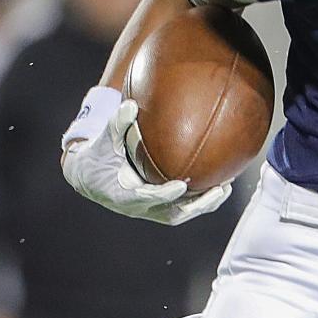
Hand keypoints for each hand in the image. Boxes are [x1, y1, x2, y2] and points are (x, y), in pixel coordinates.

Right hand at [62, 98, 230, 225]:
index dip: (164, 194)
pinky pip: (184, 208)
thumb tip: (131, 104)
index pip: (146, 197)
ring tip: (225, 187)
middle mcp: (140, 208)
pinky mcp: (160, 209)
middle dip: (196, 204)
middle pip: (173, 213)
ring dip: (205, 204)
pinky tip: (221, 186)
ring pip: (182, 213)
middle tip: (216, 190)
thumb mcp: (105, 140)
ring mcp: (152, 211)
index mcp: (123, 195)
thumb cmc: (100, 156)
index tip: (180, 185)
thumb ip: (118, 124)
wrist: (92, 178)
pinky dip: (202, 201)